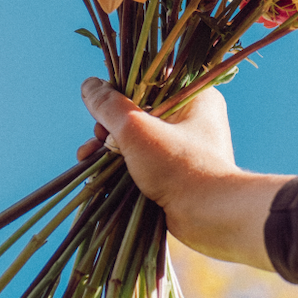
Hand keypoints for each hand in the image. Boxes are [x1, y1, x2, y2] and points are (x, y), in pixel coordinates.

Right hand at [79, 77, 289, 270]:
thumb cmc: (179, 166)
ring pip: (138, 135)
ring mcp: (185, 143)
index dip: (119, 89)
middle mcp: (192, 115)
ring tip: (86, 156)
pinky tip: (97, 171)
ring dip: (109, 145)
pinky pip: (143, 157)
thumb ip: (109, 105)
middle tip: (95, 138)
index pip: (149, 78)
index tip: (99, 105)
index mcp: (193, 94)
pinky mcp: (176, 169)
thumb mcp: (137, 130)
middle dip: (108, 124)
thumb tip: (89, 84)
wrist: (212, 218)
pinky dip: (121, 162)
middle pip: (139, 108)